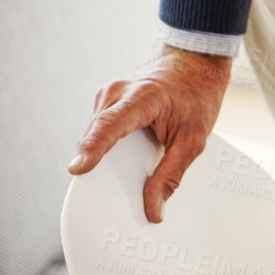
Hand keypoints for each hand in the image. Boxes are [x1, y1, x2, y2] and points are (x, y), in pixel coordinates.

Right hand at [67, 45, 233, 222]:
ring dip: (101, 156)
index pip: (109, 125)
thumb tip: (153, 209)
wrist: (197, 65)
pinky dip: (105, 147)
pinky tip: (116, 160)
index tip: (78, 169)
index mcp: (141, 97)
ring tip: (112, 179)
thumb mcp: (194, 139)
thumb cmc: (197, 95)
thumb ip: (172, 174)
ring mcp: (109, 95)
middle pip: (96, 135)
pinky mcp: (107, 102)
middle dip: (95, 165)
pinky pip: (99, 130)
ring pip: (94, 134)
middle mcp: (118, 92)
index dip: (92, 149)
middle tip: (98, 197)